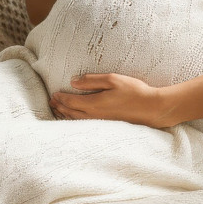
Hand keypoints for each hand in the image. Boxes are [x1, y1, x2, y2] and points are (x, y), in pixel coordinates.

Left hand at [50, 74, 176, 127]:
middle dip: (59, 107)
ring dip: (66, 114)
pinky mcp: (107, 124)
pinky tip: (76, 117)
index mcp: (93, 104)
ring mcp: (100, 121)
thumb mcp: (112, 79)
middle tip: (51, 102)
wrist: (151, 108)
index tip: (53, 93)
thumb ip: (91, 80)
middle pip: (70, 112)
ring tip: (58, 110)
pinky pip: (85, 123)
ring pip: (77, 120)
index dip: (60, 98)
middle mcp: (94, 115)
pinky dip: (75, 120)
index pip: (70, 101)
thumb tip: (73, 81)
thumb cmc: (134, 91)